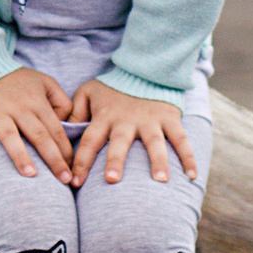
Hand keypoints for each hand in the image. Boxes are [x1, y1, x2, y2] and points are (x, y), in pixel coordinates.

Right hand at [0, 69, 75, 179]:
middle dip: (54, 158)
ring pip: (10, 136)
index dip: (66, 150)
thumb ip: (60, 100)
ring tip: (30, 175)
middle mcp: (18, 108)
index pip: (55, 129)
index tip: (72, 170)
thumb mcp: (43, 81)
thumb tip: (68, 123)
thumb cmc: (14, 78)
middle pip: (39, 135)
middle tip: (65, 180)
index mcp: (36, 102)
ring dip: (20, 156)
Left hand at [68, 79, 193, 185]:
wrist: (144, 70)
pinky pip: (181, 139)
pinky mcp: (170, 119)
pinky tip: (191, 176)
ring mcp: (150, 120)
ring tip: (159, 180)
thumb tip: (60, 129)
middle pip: (120, 142)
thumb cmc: (112, 88)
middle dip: (115, 160)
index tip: (74, 182)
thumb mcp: (87, 92)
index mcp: (105, 117)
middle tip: (111, 180)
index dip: (80, 161)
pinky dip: (188, 157)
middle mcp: (127, 121)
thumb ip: (74, 111)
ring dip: (158, 161)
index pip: (89, 140)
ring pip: (154, 142)